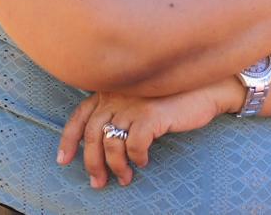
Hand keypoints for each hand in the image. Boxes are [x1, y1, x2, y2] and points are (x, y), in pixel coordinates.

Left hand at [58, 79, 243, 188]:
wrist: (207, 88)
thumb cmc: (173, 97)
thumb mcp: (140, 100)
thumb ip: (120, 111)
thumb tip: (103, 144)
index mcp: (111, 90)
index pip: (80, 115)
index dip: (69, 139)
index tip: (64, 160)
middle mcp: (117, 94)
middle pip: (92, 134)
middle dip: (92, 163)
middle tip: (99, 183)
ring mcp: (133, 103)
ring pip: (110, 143)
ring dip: (116, 166)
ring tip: (126, 178)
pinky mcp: (150, 114)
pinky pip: (134, 144)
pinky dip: (136, 157)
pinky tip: (145, 162)